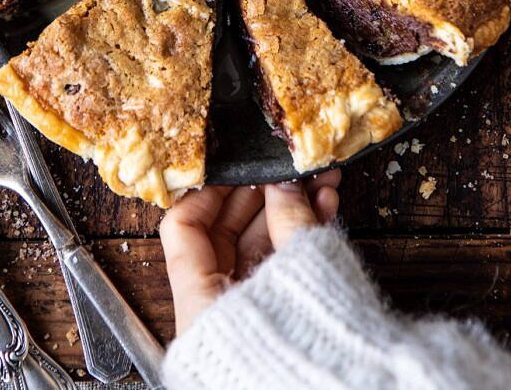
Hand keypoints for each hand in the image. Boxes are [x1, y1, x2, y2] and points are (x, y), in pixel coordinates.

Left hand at [159, 170, 339, 334]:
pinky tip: (326, 208)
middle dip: (262, 192)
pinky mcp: (278, 318)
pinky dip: (303, 234)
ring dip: (291, 207)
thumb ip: (289, 218)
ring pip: (260, 246)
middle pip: (225, 233)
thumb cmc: (308, 349)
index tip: (240, 161)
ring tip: (322, 180)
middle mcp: (216, 309)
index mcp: (199, 303)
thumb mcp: (298, 272)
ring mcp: (249, 314)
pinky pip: (282, 266)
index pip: (183, 227)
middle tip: (289, 163)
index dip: (211, 189)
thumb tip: (283, 179)